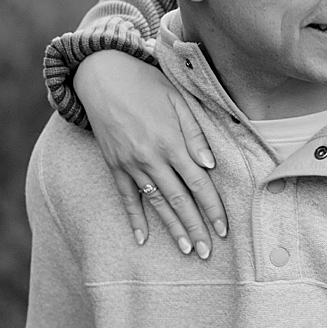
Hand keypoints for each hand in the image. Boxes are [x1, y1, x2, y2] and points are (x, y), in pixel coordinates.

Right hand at [75, 51, 226, 257]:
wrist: (102, 74)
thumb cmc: (147, 83)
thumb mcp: (178, 99)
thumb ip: (195, 133)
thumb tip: (210, 165)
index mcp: (172, 141)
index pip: (199, 183)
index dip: (212, 208)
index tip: (224, 229)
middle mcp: (151, 157)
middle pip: (179, 200)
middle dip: (195, 228)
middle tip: (207, 253)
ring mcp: (130, 163)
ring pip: (156, 203)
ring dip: (172, 229)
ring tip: (186, 250)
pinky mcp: (114, 165)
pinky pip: (126, 197)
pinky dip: (134, 219)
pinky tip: (142, 239)